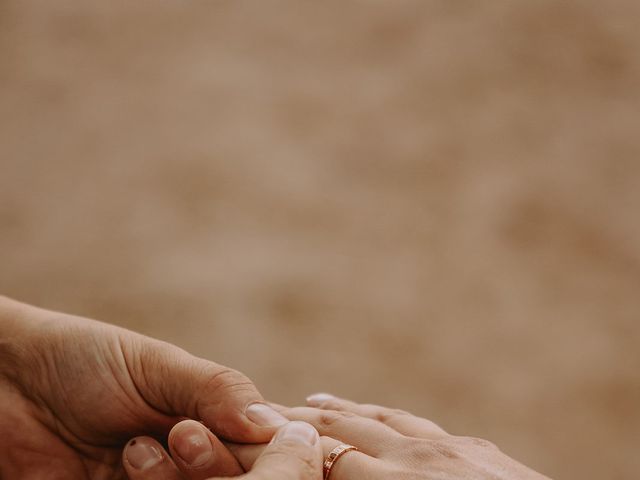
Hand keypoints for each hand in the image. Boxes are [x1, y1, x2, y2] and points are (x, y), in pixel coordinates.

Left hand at [0, 296, 287, 478]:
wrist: (3, 380)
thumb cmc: (82, 359)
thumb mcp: (155, 364)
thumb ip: (217, 389)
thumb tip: (274, 424)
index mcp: (211, 414)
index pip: (265, 440)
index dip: (272, 447)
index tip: (256, 442)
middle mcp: (193, 456)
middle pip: (241, 479)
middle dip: (217, 465)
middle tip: (181, 434)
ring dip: (179, 479)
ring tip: (135, 448)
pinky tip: (123, 463)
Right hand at [228, 394, 551, 479]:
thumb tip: (333, 472)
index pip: (320, 460)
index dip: (277, 450)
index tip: (243, 442)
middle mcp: (417, 458)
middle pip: (339, 430)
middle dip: (292, 421)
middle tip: (254, 416)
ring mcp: (446, 447)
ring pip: (373, 419)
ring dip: (331, 411)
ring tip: (299, 403)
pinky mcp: (471, 447)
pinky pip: (410, 421)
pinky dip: (375, 412)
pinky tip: (362, 408)